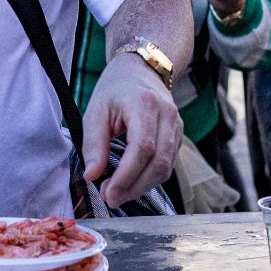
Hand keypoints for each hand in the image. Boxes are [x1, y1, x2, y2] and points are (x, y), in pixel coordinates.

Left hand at [83, 53, 181, 208]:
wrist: (141, 70)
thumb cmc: (115, 89)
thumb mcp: (95, 111)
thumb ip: (94, 144)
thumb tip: (92, 176)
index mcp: (145, 104)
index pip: (142, 147)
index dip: (127, 175)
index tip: (108, 192)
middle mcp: (167, 115)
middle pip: (158, 162)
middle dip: (134, 187)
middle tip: (111, 199)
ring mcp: (177, 126)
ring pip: (166, 167)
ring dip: (142, 187)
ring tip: (118, 194)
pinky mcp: (178, 136)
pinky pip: (168, 164)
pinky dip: (150, 179)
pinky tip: (132, 183)